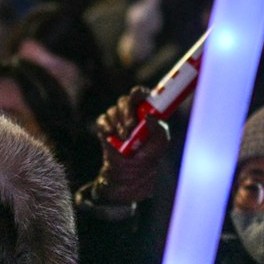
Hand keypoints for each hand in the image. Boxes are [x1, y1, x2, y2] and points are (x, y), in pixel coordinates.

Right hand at [92, 88, 169, 203]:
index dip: (138, 93)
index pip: (141, 95)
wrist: (130, 171)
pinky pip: (102, 121)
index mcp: (146, 110)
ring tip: (125, 139)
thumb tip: (149, 117)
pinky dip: (107, 127)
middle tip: (131, 127)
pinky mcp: (104, 126)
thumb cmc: (149, 154)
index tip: (137, 96)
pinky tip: (111, 136)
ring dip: (119, 125)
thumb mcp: (160, 142)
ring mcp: (116, 118)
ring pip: (113, 111)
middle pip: (125, 101)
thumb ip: (157, 128)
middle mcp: (130, 110)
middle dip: (127, 113)